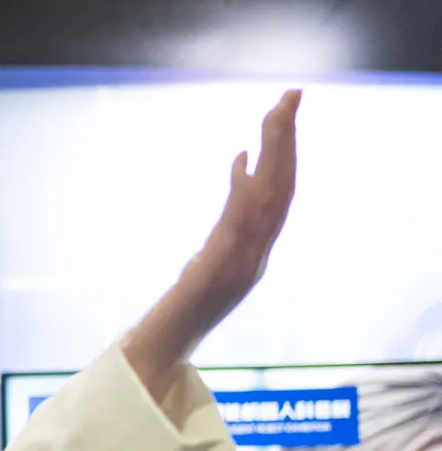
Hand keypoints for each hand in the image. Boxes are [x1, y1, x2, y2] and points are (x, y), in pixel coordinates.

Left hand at [127, 89, 300, 396]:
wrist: (160, 354)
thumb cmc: (180, 311)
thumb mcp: (208, 256)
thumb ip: (227, 218)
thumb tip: (238, 167)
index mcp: (253, 250)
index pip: (279, 193)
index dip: (288, 152)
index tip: (284, 112)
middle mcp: (254, 255)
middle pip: (281, 188)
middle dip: (288, 140)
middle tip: (290, 95)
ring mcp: (239, 265)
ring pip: (267, 201)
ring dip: (274, 156)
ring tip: (276, 114)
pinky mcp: (216, 274)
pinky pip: (235, 227)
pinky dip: (242, 193)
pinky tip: (240, 161)